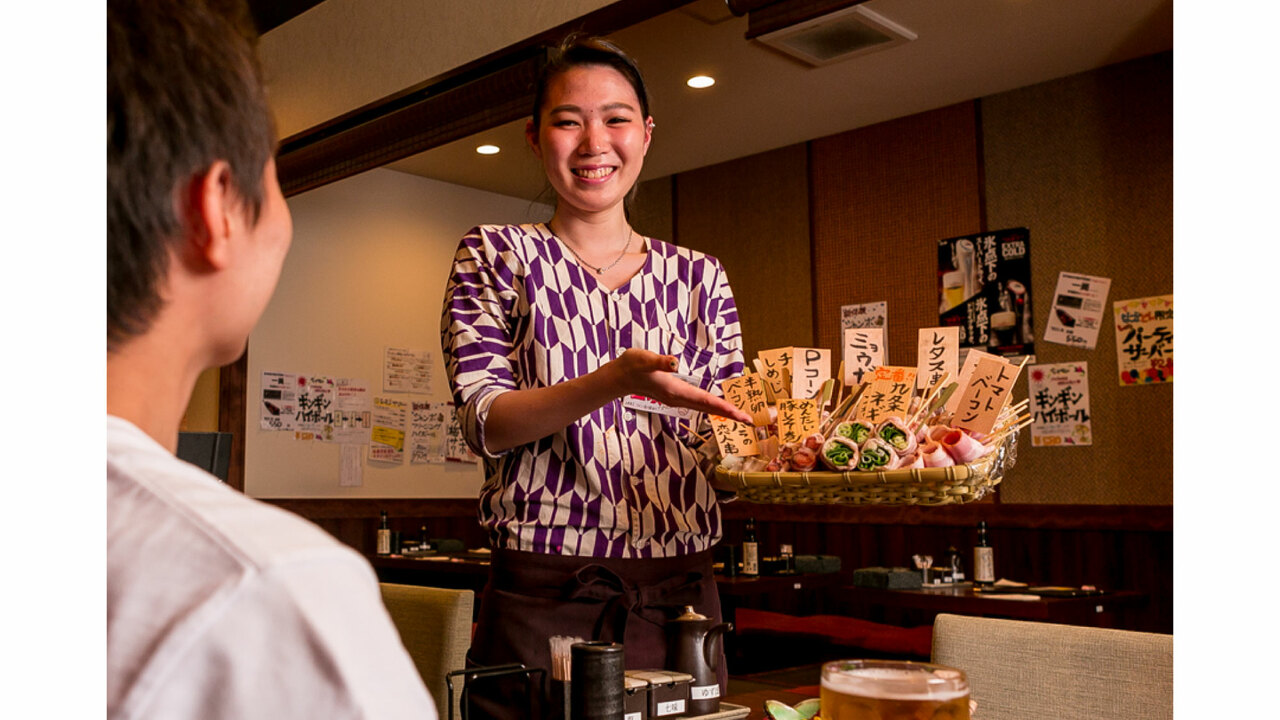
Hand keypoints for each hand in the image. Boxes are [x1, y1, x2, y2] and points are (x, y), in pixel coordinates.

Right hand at [609, 348, 752, 424]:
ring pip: (704, 408)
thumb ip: (659, 360)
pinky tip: (718, 406)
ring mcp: (676, 399)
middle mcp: (678, 398)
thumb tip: (674, 361)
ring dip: (722, 411)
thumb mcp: (644, 358)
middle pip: (708, 408)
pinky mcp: (675, 396)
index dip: (723, 407)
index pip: (705, 400)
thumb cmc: (632, 365)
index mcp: (675, 390)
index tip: (739, 414)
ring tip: (739, 415)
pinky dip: (711, 406)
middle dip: (729, 414)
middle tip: (749, 420)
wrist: (619, 377)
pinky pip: (698, 404)